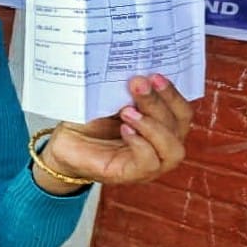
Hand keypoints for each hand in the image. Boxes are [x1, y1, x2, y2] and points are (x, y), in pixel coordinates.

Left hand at [38, 74, 193, 192]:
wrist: (65, 143)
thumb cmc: (89, 120)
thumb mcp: (108, 100)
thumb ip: (124, 89)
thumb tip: (136, 73)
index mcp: (161, 124)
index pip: (181, 111)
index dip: (173, 93)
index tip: (155, 75)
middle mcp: (161, 144)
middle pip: (177, 125)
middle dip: (158, 102)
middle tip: (137, 84)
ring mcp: (150, 162)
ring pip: (172, 148)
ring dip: (153, 126)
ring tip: (127, 111)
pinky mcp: (132, 174)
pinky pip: (149, 162)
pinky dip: (140, 143)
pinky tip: (124, 129)